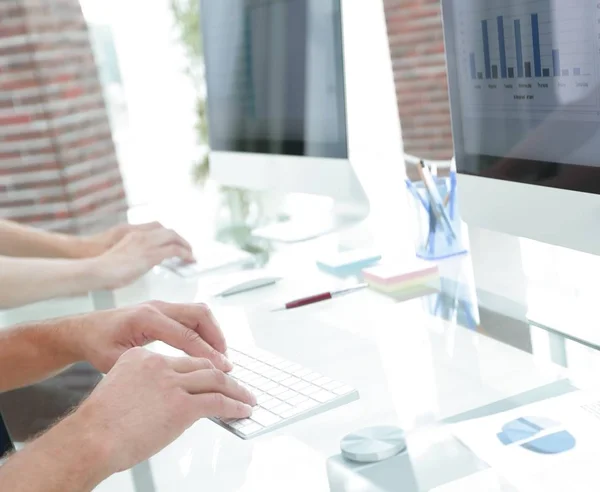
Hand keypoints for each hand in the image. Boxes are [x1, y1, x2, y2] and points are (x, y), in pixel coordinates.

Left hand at [65, 302, 232, 372]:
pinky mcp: (164, 309)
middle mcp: (157, 307)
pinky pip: (191, 315)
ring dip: (213, 332)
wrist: (84, 329)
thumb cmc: (97, 344)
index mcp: (146, 319)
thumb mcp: (115, 361)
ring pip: (199, 312)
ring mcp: (161, 305)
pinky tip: (206, 350)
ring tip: (219, 357)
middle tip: (225, 361)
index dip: (207, 353)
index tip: (222, 368)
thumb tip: (176, 378)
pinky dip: (203, 331)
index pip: (186, 335)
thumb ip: (145, 367)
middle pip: (199, 314)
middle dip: (217, 337)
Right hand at [71, 348, 254, 473]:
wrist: (90, 439)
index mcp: (141, 358)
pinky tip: (243, 410)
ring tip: (247, 398)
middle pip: (201, 366)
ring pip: (215, 380)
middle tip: (235, 384)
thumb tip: (164, 404)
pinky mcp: (182, 405)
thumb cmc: (97, 426)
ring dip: (235, 390)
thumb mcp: (119, 391)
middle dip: (222, 376)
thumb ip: (143, 388)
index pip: (180, 361)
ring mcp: (172, 383)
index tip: (211, 375)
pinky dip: (234, 405)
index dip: (200, 369)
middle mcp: (159, 364)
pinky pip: (218, 402)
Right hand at [78, 222, 192, 258]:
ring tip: (191, 254)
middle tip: (186, 248)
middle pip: (167, 230)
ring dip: (185, 245)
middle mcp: (140, 235)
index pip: (156, 226)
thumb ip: (131, 255)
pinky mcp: (151, 255)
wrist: (96, 270)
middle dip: (179, 238)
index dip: (168, 233)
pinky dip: (185, 254)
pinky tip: (189, 259)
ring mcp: (146, 243)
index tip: (174, 240)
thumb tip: (138, 264)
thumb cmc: (101, 268)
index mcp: (131, 233)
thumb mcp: (119, 256)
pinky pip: (174, 250)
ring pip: (173, 237)